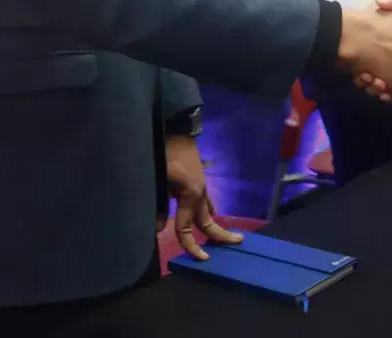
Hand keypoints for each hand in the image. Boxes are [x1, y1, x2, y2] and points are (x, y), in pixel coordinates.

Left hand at [164, 136, 241, 259]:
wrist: (177, 131)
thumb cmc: (167, 155)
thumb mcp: (160, 179)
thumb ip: (158, 205)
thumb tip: (157, 228)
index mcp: (191, 196)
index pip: (187, 228)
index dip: (191, 245)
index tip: (202, 259)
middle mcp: (200, 194)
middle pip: (208, 222)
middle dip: (220, 236)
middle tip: (234, 245)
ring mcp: (201, 187)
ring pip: (209, 212)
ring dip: (215, 225)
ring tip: (224, 237)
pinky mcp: (199, 181)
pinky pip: (206, 201)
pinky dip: (209, 211)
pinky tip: (211, 215)